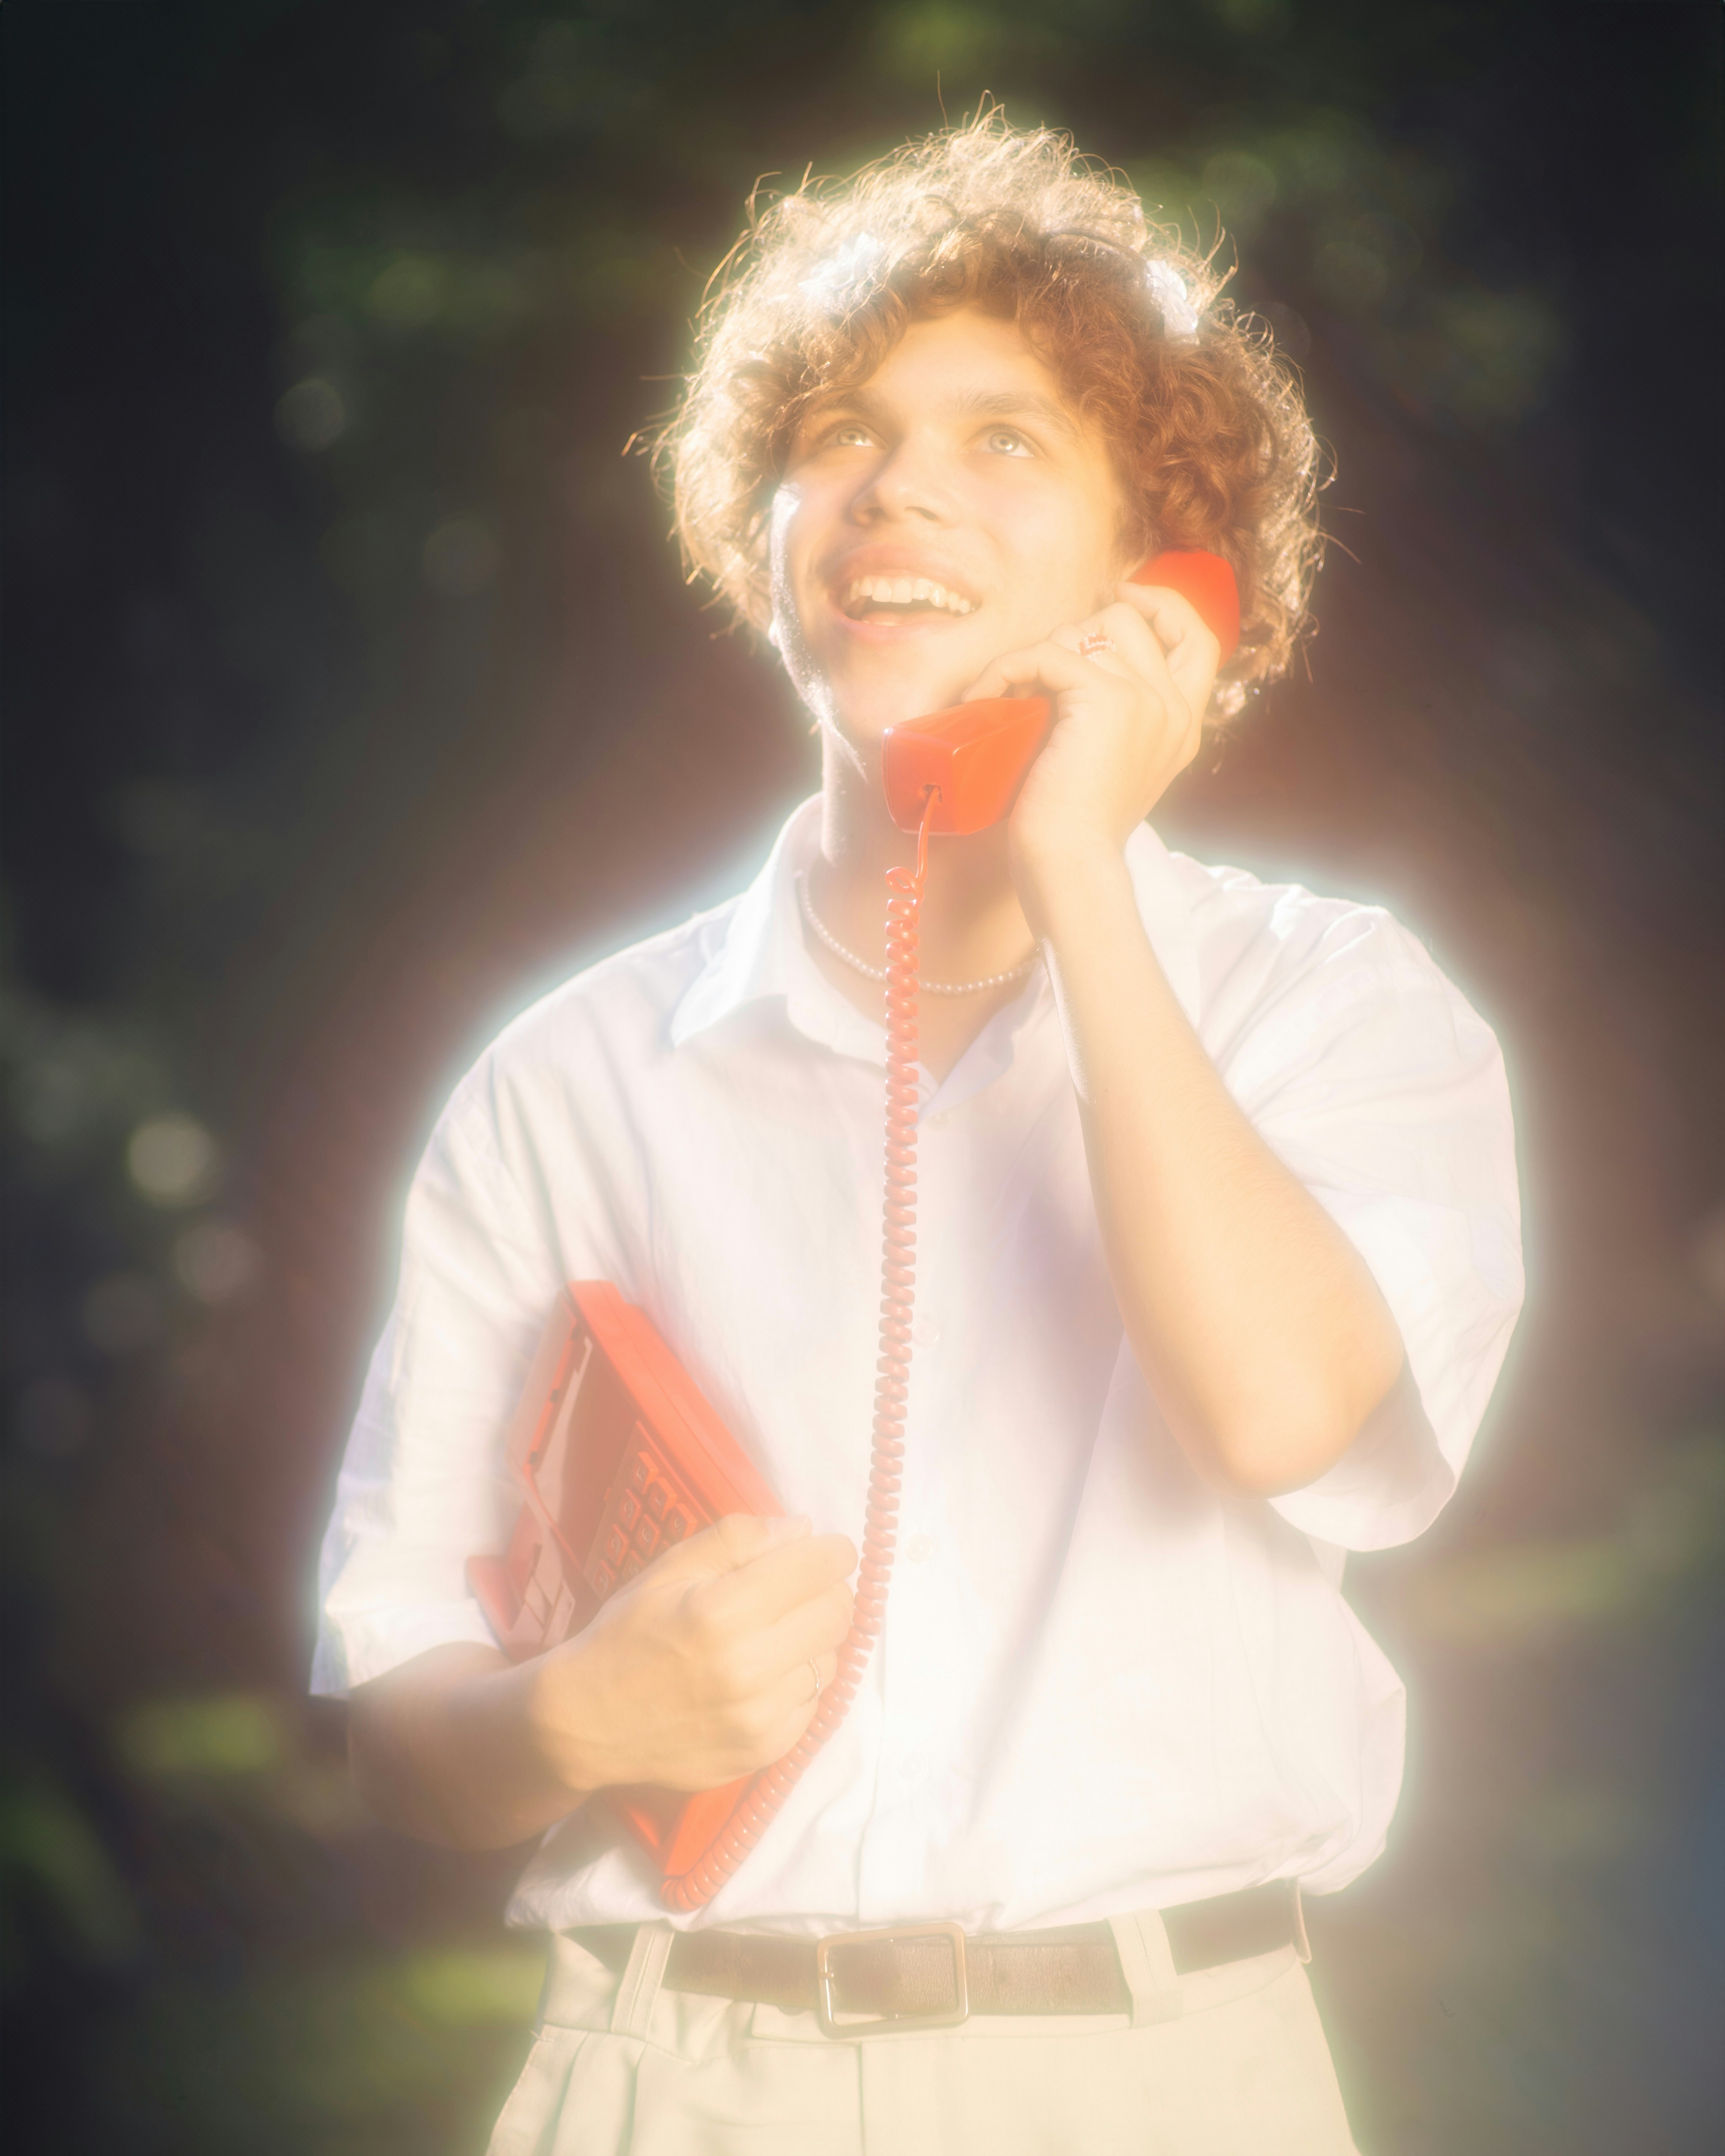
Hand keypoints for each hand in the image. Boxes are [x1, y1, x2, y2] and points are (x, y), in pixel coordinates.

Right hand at [524, 1514, 856, 1795]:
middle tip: (795, 1590)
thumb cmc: (628, 1634)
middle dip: (825, 1591)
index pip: (820, 1568)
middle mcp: (751, 1667)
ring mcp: (762, 1717)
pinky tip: (763, 1676)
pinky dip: (799, 1682)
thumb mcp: (670, 1569)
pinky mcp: (765, 1752)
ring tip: (772, 1635)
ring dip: (812, 1639)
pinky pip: (814, 1703)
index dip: (829, 1551)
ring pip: (831, 1658)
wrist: (588, 1722)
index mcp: (725, 1610)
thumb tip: (803, 1528)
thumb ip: (738, 1539)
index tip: (820, 1550)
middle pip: (838, 1612)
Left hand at [963, 578, 1221, 880]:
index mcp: (1183, 724)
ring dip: (1037, 653)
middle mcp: (1173, 707)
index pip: (1198, 637)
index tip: (1122, 596)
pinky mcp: (1106, 701)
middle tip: (1038, 679)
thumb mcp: (1109, 766)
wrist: (1071, 867)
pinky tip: (983, 697)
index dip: (1163, 605)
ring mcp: (1145, 700)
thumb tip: (1070, 672)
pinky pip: (1046, 655)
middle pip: (1128, 620)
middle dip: (1073, 635)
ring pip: (1085, 630)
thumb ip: (1116, 721)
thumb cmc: (1075, 830)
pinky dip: (1005, 669)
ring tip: (1010, 694)